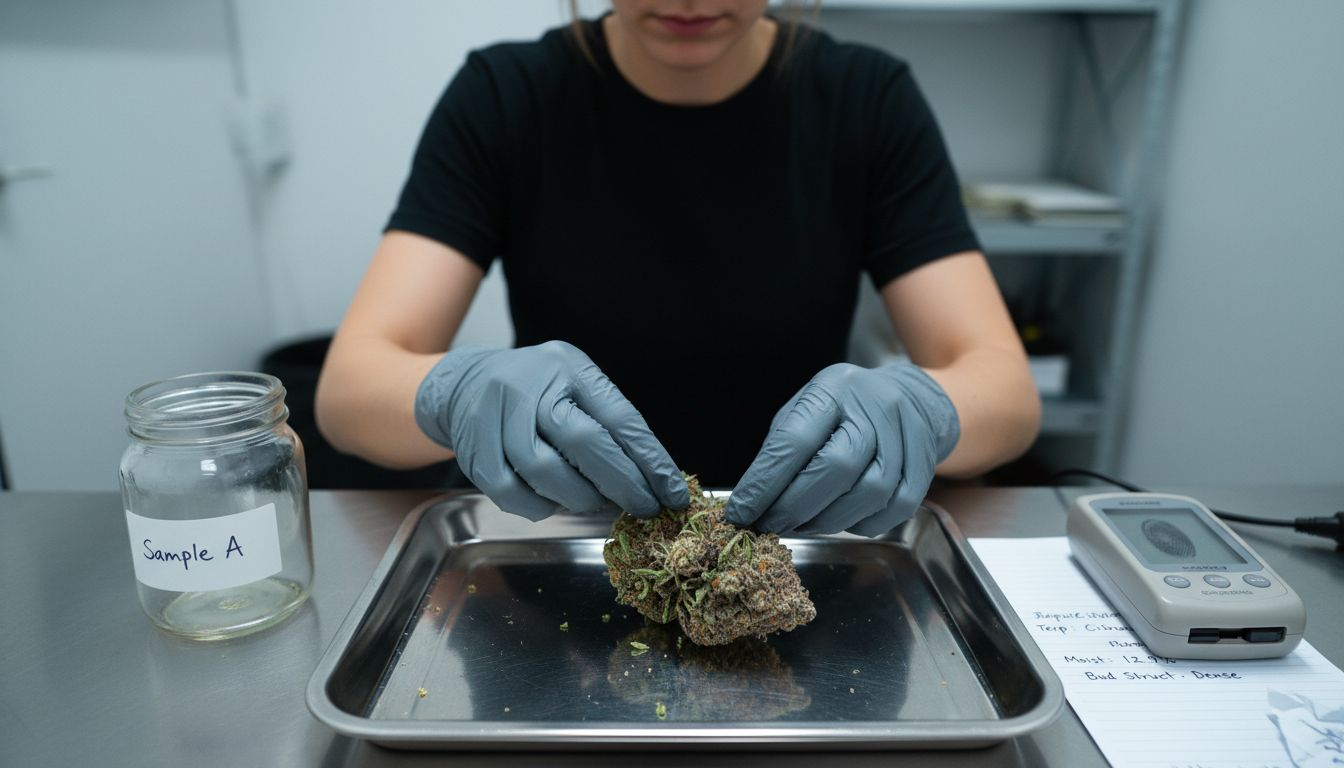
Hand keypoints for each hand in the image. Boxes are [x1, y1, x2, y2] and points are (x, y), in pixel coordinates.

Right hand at [415, 341, 688, 520]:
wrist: (465, 384)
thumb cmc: (536, 389)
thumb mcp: (575, 382)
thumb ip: (606, 420)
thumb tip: (650, 477)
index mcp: (568, 368)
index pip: (619, 417)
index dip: (651, 461)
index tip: (672, 493)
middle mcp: (532, 387)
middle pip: (584, 443)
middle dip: (622, 484)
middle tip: (644, 509)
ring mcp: (498, 417)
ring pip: (545, 471)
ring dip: (580, 498)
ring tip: (597, 503)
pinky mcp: (475, 449)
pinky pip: (511, 492)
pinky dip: (539, 506)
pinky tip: (554, 503)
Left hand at [724, 363, 958, 535]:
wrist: (910, 398)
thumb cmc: (844, 408)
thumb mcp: (806, 408)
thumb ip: (781, 448)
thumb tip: (751, 500)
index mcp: (834, 390)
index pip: (795, 440)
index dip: (764, 483)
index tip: (740, 513)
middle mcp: (874, 409)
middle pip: (836, 468)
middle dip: (794, 507)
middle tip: (769, 525)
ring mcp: (905, 437)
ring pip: (868, 494)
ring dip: (827, 522)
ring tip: (801, 525)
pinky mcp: (925, 466)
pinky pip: (894, 509)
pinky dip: (861, 525)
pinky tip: (841, 521)